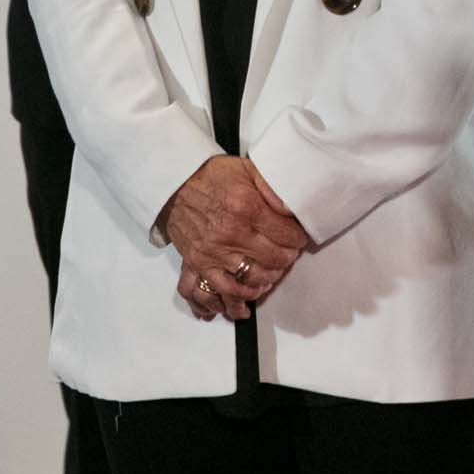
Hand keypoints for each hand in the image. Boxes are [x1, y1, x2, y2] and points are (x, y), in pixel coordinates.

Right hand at [159, 156, 310, 321]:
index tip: (299, 238)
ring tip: (271, 276)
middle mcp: (229, 234)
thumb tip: (293, 208)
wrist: (174, 184)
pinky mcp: (196, 264)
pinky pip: (211, 293)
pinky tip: (241, 304)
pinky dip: (228, 303)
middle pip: (272, 261)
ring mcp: (211, 253)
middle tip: (288, 255)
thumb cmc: (212, 177)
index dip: (298, 239)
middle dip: (286, 260)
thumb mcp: (247, 169)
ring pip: (247, 283)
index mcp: (246, 208)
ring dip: (265, 283)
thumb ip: (273, 186)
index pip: (286, 235)